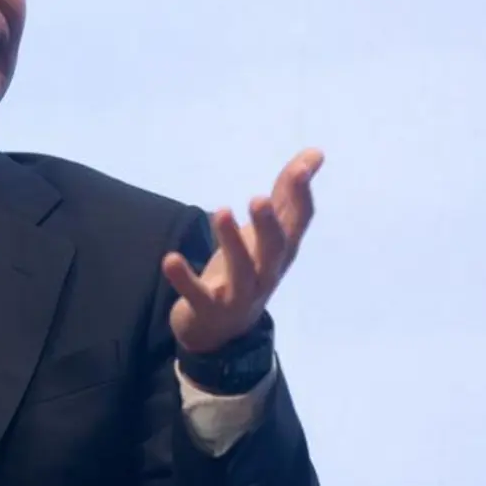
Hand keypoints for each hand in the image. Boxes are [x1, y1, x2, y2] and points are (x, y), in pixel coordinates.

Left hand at [162, 149, 323, 353]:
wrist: (221, 332)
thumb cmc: (248, 270)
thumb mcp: (265, 233)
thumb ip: (286, 195)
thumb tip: (314, 153)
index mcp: (280, 252)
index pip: (299, 222)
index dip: (301, 195)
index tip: (303, 166)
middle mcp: (266, 273)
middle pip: (275, 249)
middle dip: (268, 225)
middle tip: (258, 198)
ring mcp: (239, 294)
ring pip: (241, 270)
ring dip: (232, 242)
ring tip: (220, 211)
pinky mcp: (208, 308)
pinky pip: (197, 294)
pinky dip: (184, 278)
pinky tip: (170, 258)